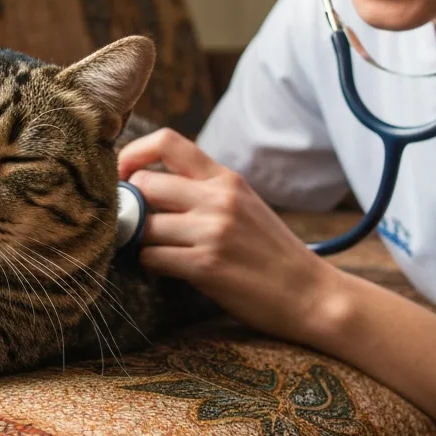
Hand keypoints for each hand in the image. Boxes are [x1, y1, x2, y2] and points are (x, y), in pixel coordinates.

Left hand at [118, 128, 341, 344]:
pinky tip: (163, 270)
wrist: (312, 294)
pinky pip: (151, 257)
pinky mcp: (205, 265)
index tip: (123, 174)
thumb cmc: (272, 253)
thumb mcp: (244, 205)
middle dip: (131, 206)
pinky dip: (149, 265)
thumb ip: (204, 190)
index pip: (168, 141)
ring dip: (139, 241)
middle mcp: (218, 198)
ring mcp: (211, 231)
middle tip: (133, 224)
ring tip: (153, 251)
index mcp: (226, 179)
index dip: (133, 153)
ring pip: (142, 225)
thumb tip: (147, 185)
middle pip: (144, 184)